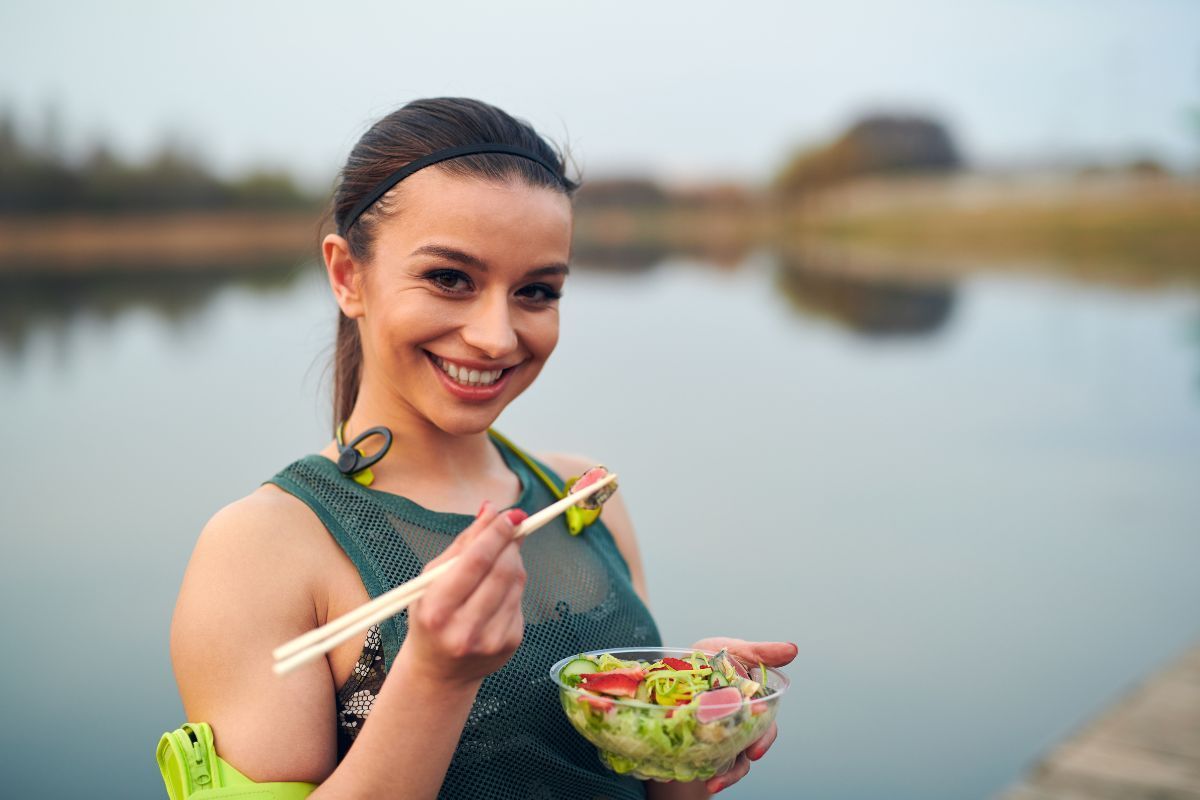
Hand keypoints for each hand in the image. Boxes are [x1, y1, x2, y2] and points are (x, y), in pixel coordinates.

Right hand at [400, 501, 527, 687]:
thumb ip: (464, 543)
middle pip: (502, 571)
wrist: (438, 672)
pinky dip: (513, 585)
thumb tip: (492, 510)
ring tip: (503, 554)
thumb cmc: (431, 617)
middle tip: (514, 525)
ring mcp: (491, 640)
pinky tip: (498, 588)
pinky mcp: (510, 644)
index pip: (476, 562)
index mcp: (437, 609)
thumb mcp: (432, 579)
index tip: (511, 515)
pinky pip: (519, 600)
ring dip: (514, 560)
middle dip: (510, 542)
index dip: (497, 534)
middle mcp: (464, 629)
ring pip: (516, 583)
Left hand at [690, 637, 796, 794]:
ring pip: (725, 763)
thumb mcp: (735, 650)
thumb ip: (761, 653)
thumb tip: (792, 649)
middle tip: (722, 777)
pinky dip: (692, 767)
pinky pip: (697, 760)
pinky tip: (679, 775)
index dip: (762, 740)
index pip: (766, 728)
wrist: (676, 663)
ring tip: (710, 783)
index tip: (754, 751)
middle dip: (737, 768)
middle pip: (744, 752)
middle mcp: (738, 727)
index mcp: (753, 707)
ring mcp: (717, 737)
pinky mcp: (695, 742)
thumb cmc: (714, 658)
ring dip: (719, 776)